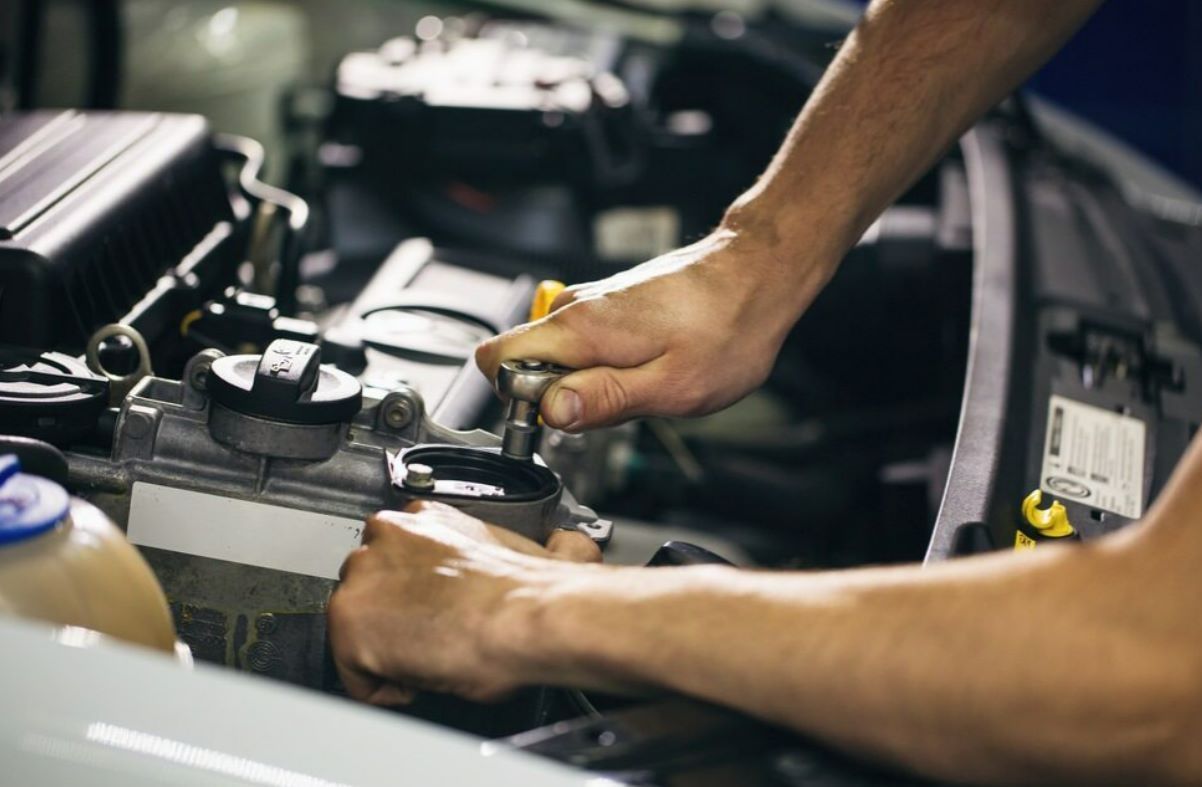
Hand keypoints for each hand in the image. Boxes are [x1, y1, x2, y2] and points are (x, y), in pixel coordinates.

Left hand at [328, 501, 600, 704]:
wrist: (528, 614)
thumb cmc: (526, 592)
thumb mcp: (494, 550)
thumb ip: (466, 555)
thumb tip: (491, 568)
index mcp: (423, 516)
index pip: (393, 555)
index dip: (413, 593)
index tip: (432, 610)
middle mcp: (385, 537)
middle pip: (367, 585)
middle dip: (394, 616)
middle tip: (432, 636)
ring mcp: (362, 578)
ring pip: (355, 625)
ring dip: (386, 647)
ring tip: (429, 658)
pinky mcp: (351, 624)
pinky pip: (355, 675)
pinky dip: (383, 688)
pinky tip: (420, 679)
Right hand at [475, 226, 831, 431]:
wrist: (757, 276)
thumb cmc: (726, 329)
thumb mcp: (670, 387)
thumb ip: (603, 401)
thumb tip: (551, 414)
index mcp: (581, 328)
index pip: (496, 361)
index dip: (517, 400)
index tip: (558, 419)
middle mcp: (576, 309)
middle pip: (522, 363)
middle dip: (557, 397)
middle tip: (615, 405)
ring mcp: (590, 305)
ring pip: (554, 358)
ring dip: (585, 383)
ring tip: (641, 383)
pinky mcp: (606, 308)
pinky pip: (579, 348)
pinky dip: (603, 366)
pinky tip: (647, 367)